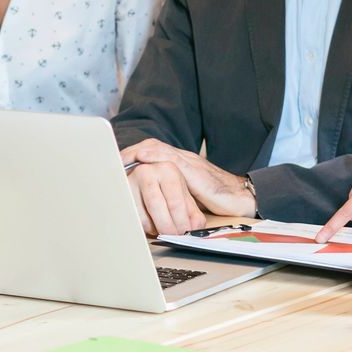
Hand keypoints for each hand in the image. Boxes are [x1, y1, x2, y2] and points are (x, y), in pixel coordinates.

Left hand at [122, 139, 255, 219]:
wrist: (241, 198)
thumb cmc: (217, 198)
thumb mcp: (188, 195)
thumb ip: (173, 193)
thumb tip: (153, 203)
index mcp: (180, 164)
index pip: (153, 152)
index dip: (133, 155)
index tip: (115, 162)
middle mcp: (183, 159)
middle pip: (151, 147)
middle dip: (129, 151)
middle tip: (110, 158)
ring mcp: (188, 163)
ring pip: (158, 150)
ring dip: (136, 152)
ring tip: (119, 157)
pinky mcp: (194, 171)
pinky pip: (171, 160)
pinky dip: (154, 157)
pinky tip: (141, 158)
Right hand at [127, 159, 209, 236]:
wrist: (143, 177)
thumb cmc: (166, 188)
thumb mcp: (184, 196)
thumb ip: (193, 214)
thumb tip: (194, 229)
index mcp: (168, 169)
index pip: (175, 202)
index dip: (181, 222)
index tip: (184, 233)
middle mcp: (148, 171)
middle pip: (157, 208)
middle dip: (168, 228)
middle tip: (174, 236)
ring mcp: (131, 181)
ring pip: (143, 216)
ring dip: (155, 228)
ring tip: (163, 228)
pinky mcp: (121, 194)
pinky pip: (133, 219)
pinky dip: (144, 227)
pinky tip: (152, 223)